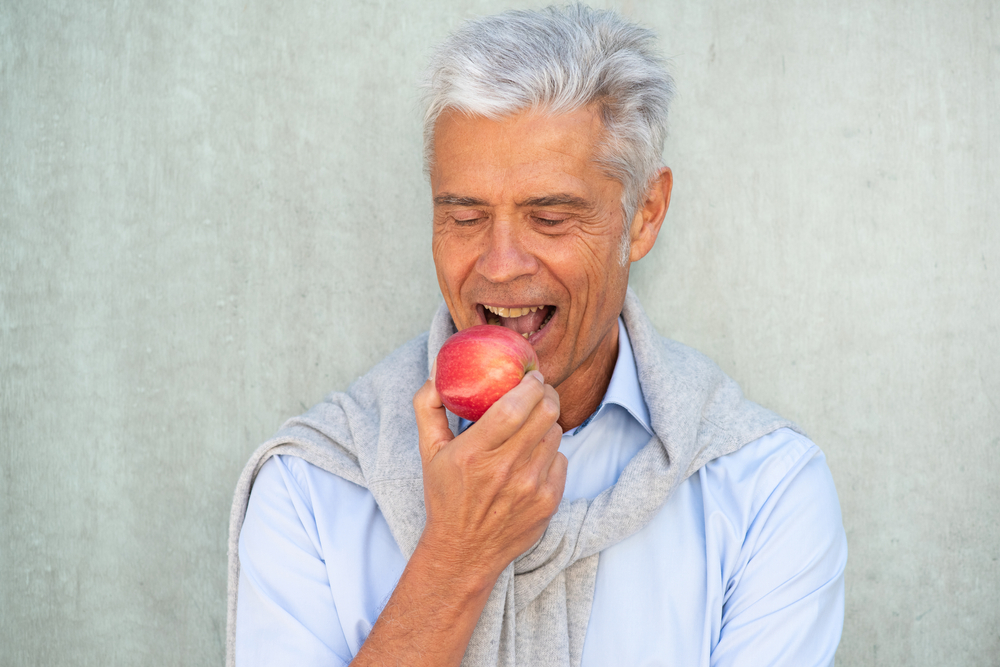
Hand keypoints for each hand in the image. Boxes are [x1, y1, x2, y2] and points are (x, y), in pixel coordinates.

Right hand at [412, 370, 567, 580]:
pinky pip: (561, 460)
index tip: (531, 376)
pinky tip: (533, 459)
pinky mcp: (548, 502)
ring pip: (556, 434)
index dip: (530, 385)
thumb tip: (437, 372)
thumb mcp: (428, 453)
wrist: (464, 552)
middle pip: (545, 413)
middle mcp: (504, 469)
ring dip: (547, 424)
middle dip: (546, 394)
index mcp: (473, 453)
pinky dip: (550, 453)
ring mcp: (530, 487)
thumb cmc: (446, 497)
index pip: (513, 406)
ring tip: (532, 427)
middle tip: (540, 391)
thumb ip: (428, 407)